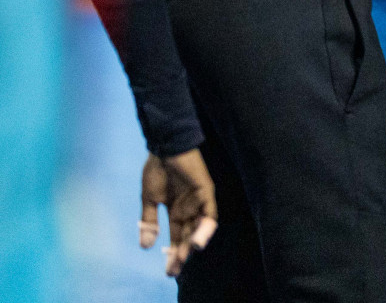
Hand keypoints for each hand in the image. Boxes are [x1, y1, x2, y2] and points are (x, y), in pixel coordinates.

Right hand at [140, 149, 217, 277]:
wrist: (164, 147)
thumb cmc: (157, 170)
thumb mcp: (149, 199)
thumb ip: (149, 221)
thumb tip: (145, 245)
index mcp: (177, 211)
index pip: (177, 236)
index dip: (173, 253)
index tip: (168, 270)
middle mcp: (189, 209)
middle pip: (188, 236)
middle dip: (182, 253)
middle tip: (174, 271)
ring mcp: (198, 201)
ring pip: (200, 228)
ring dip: (194, 243)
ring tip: (186, 257)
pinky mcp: (205, 192)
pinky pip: (209, 213)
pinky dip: (205, 227)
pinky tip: (198, 240)